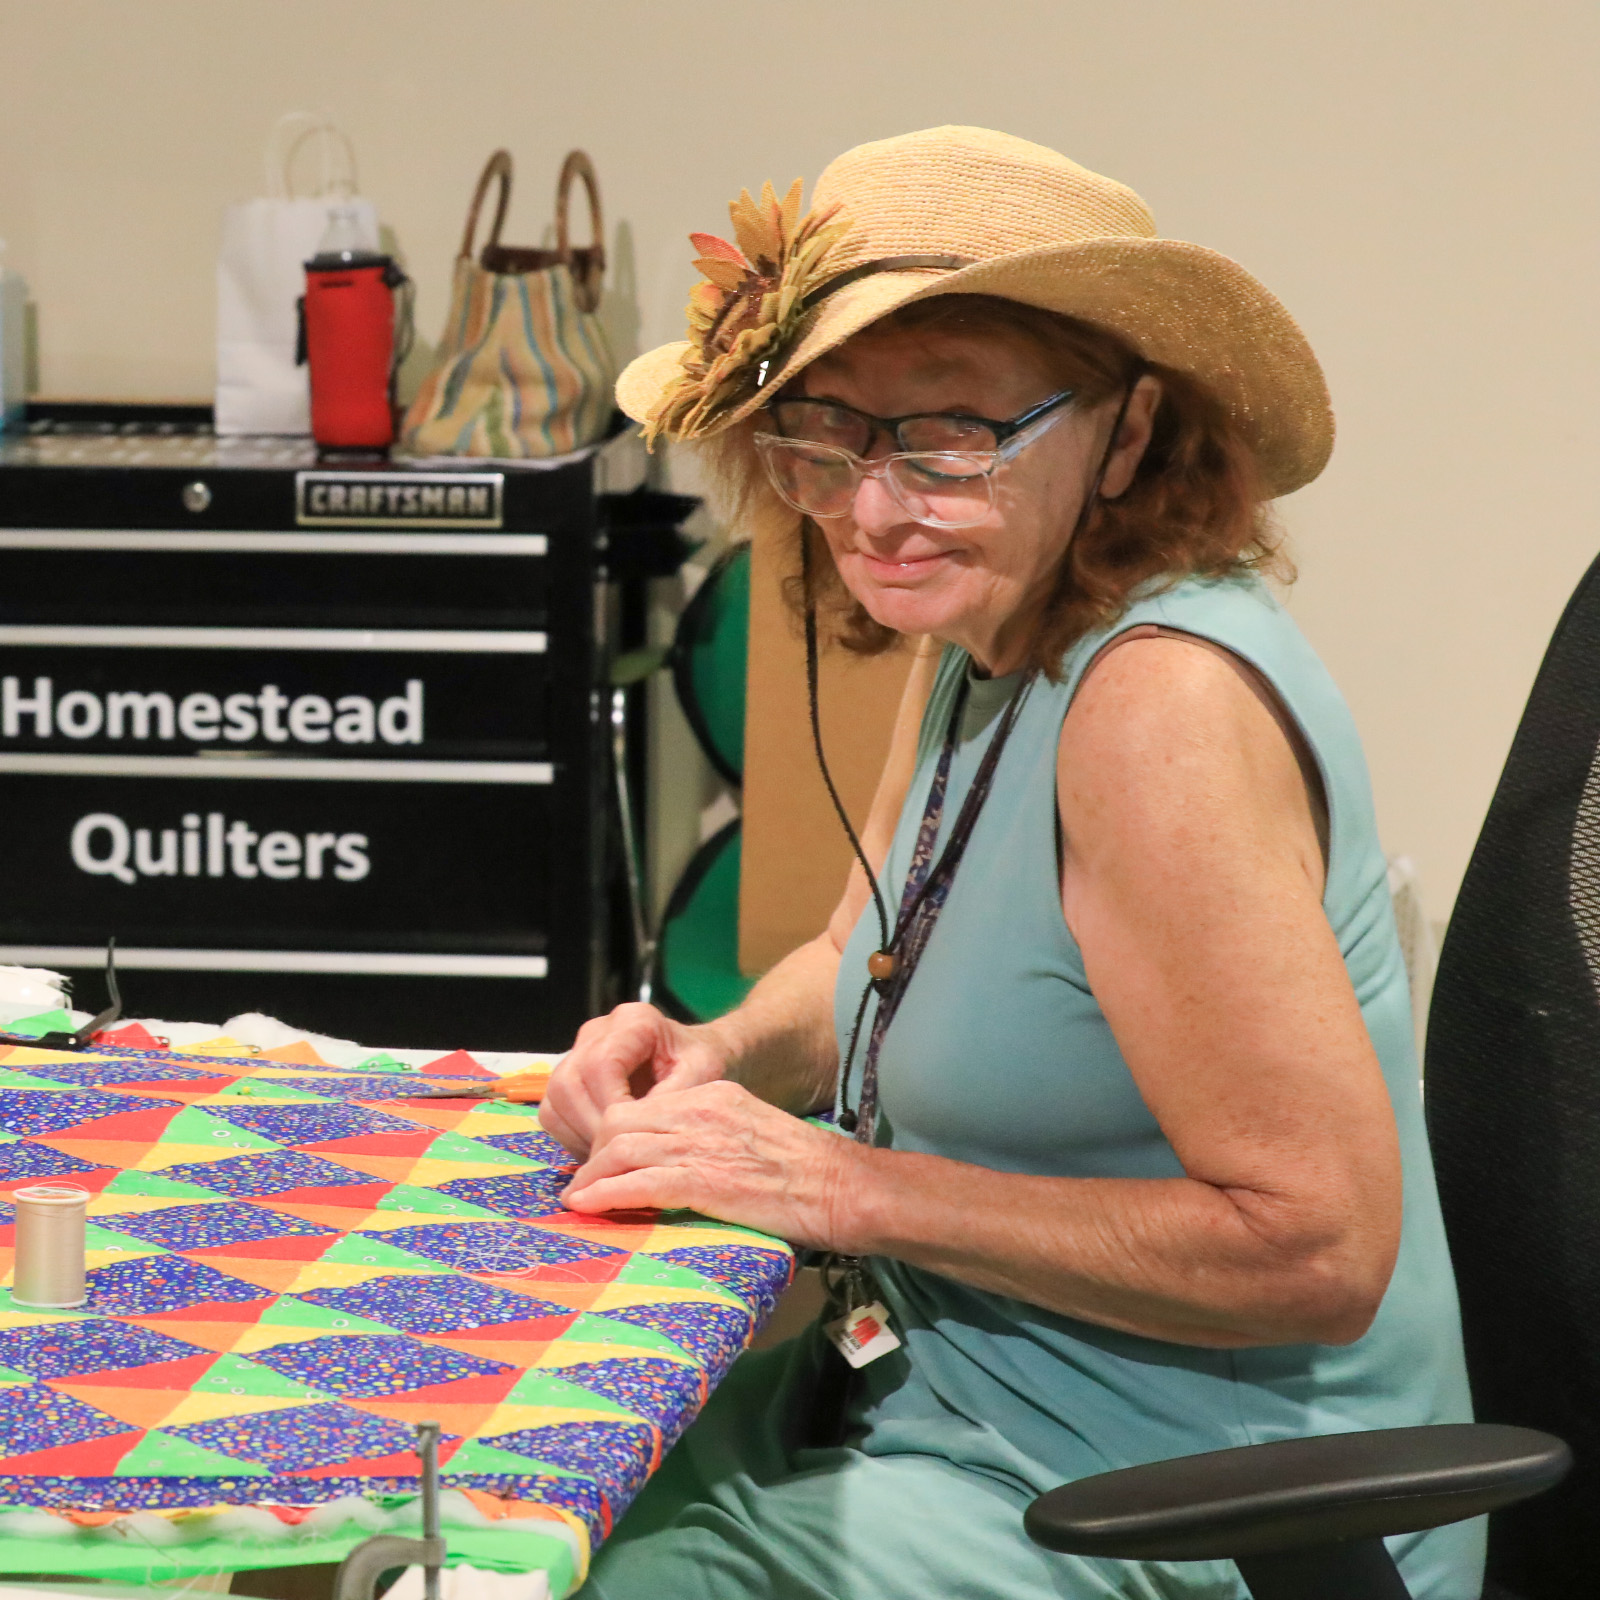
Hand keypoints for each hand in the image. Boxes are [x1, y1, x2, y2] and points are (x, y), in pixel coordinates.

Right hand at [539, 1002, 732, 1157]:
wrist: (699, 1059)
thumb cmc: (705, 1064)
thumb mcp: (704, 1076)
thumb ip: (672, 1100)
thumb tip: (638, 1134)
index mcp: (633, 1021)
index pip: (601, 1064)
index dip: (611, 1105)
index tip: (634, 1134)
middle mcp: (598, 1031)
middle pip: (569, 1081)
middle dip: (592, 1125)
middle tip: (619, 1156)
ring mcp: (578, 1053)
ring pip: (555, 1098)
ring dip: (580, 1135)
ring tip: (612, 1159)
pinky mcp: (570, 1078)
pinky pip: (554, 1113)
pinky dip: (573, 1138)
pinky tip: (604, 1153)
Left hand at [561, 1079, 862, 1249]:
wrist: (842, 1187)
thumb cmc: (806, 1171)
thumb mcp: (752, 1133)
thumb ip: (713, 1137)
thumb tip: (680, 1164)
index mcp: (713, 1095)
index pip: (644, 1106)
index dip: (614, 1134)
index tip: (602, 1159)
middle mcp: (700, 1111)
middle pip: (621, 1122)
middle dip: (594, 1153)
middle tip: (583, 1182)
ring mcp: (701, 1144)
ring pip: (621, 1149)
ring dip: (591, 1176)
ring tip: (577, 1199)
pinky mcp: (705, 1181)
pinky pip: (639, 1183)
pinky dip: (606, 1195)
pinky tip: (588, 1206)